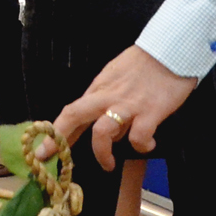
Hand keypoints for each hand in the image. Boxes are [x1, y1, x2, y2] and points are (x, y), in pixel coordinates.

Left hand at [48, 45, 196, 172]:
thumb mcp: (116, 75)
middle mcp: (108, 96)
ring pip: (102, 132)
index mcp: (100, 87)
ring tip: (108, 164)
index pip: (72, 110)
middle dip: (59, 138)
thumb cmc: (145, 64)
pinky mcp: (151, 112)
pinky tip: (148, 144)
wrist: (172, 51)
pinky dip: (141, 146)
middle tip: (50, 157)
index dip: (56, 131)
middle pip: (75, 115)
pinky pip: (138, 137)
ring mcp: (128, 105)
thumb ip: (105, 95)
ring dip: (102, 153)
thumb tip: (98, 119)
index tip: (43, 149)